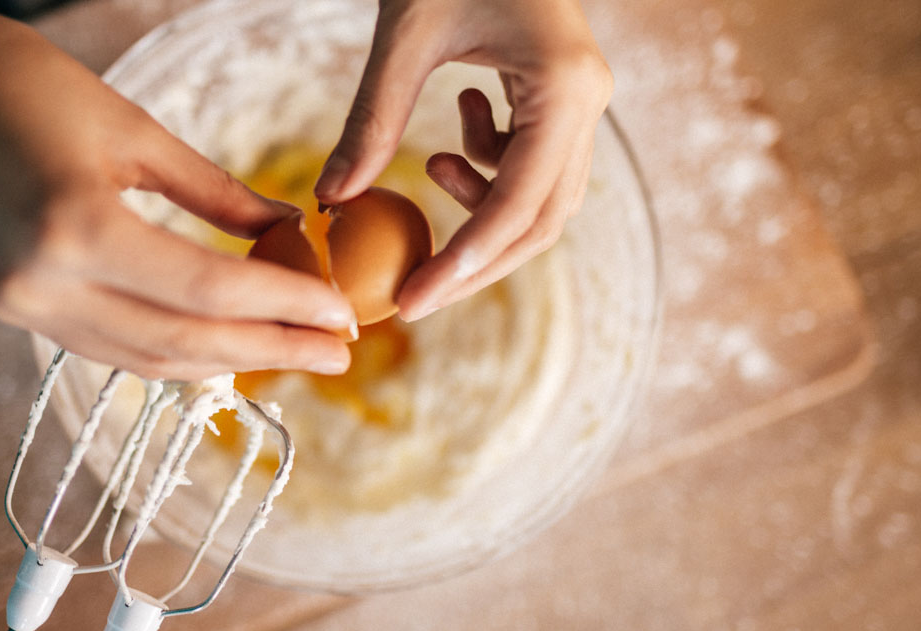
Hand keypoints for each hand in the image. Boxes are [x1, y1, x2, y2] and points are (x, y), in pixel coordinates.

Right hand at [0, 4, 355, 379]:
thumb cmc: (26, 83)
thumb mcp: (136, 132)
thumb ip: (218, 196)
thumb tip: (288, 233)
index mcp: (74, 227)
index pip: (207, 289)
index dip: (284, 307)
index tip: (341, 316)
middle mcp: (40, 284)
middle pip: (184, 341)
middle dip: (272, 352)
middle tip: (340, 353)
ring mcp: (20, 305)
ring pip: (148, 359)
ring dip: (228, 362)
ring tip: (294, 352)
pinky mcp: (14, 306)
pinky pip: (112, 348)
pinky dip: (175, 351)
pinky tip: (223, 345)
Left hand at [314, 0, 612, 320]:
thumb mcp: (405, 36)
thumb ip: (370, 121)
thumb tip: (331, 201)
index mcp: (563, 86)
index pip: (518, 205)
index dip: (465, 263)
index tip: (413, 303)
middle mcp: (589, 102)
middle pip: (542, 220)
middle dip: (476, 260)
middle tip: (413, 289)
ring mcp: (584, 103)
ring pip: (543, 200)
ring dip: (483, 208)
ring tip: (432, 166)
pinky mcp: (565, 101)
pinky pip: (535, 166)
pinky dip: (490, 170)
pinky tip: (457, 129)